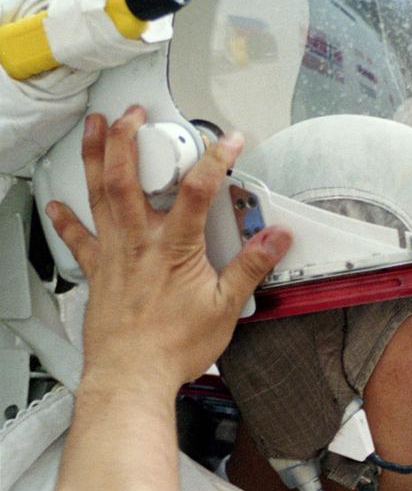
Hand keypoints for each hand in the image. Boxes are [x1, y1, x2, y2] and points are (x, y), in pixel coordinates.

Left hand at [46, 105, 290, 392]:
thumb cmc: (174, 346)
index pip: (197, 190)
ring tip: (96, 127)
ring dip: (96, 157)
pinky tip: (57, 203)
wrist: (132, 375)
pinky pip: (78, 239)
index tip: (229, 139)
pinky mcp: (97, 271)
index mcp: (175, 247)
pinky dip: (66, 220)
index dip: (215, 158)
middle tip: (137, 115)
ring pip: (99, 194)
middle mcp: (139, 241)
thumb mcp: (226, 306)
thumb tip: (276, 237)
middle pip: (129, 177)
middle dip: (133, 139)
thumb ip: (251, 266)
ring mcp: (113, 253)